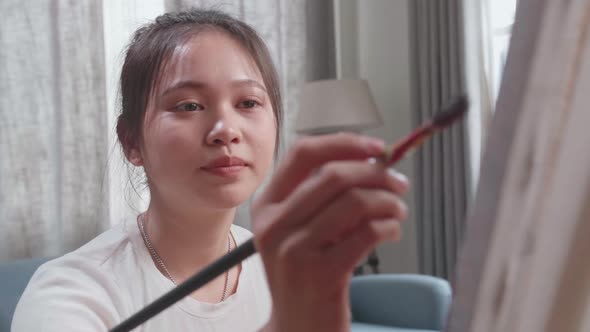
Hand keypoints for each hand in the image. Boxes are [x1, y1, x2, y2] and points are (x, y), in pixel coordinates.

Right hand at [252, 133, 409, 331]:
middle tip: (399, 183)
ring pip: (355, 202)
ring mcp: (295, 250)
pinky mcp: (321, 273)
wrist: (297, 327)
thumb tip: (371, 161)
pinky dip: (389, 227)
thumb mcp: (297, 231)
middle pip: (334, 175)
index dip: (344, 143)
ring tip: (398, 211)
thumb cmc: (304, 275)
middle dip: (377, 174)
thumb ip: (322, 196)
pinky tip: (391, 232)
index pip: (303, 153)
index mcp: (268, 206)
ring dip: (388, 201)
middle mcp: (275, 225)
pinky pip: (368, 233)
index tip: (376, 148)